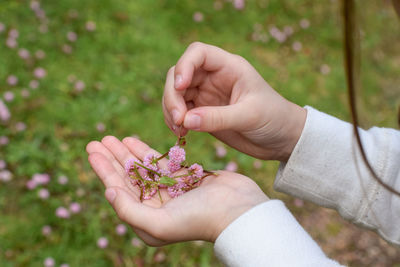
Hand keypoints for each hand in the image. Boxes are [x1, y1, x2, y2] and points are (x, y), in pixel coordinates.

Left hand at [86, 136, 268, 244]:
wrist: (239, 211)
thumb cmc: (200, 219)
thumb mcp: (158, 224)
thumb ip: (129, 210)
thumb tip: (108, 191)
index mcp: (147, 220)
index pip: (119, 191)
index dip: (104, 170)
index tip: (92, 151)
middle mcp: (156, 207)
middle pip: (128, 178)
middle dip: (111, 159)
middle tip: (96, 141)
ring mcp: (171, 191)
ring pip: (142, 169)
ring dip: (127, 153)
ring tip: (112, 137)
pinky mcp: (184, 178)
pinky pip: (160, 163)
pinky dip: (147, 152)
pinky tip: (134, 141)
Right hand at [163, 42, 305, 160]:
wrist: (282, 140)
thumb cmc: (274, 119)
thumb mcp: (249, 116)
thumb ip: (217, 118)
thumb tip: (185, 120)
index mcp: (229, 67)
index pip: (198, 53)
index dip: (184, 65)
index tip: (180, 87)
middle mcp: (214, 77)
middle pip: (179, 75)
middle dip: (172, 95)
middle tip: (178, 119)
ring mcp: (206, 95)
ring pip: (175, 94)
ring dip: (170, 110)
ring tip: (179, 130)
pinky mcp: (202, 113)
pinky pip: (180, 112)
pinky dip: (175, 121)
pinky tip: (181, 134)